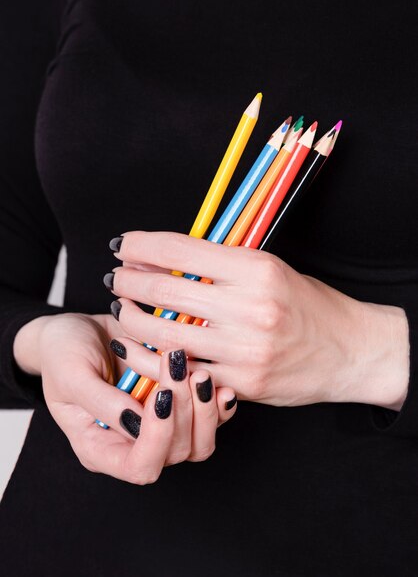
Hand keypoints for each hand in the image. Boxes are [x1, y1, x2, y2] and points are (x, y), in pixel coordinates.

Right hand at [13, 313, 236, 482]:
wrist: (79, 330)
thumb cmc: (64, 354)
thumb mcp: (71, 375)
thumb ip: (100, 402)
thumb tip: (136, 421)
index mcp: (101, 448)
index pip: (140, 466)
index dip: (157, 438)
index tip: (159, 395)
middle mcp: (134, 444)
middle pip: (176, 452)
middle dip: (183, 410)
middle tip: (177, 364)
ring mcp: (160, 426)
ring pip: (200, 440)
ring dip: (204, 406)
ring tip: (198, 370)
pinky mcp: (178, 405)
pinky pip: (209, 416)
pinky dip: (217, 400)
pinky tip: (216, 378)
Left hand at [107, 231, 409, 410]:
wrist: (349, 352)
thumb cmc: (308, 305)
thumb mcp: (271, 270)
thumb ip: (222, 265)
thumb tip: (164, 259)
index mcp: (257, 269)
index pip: (182, 250)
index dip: (143, 245)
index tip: (124, 245)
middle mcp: (250, 307)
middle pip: (166, 291)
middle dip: (129, 282)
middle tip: (115, 278)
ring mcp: (245, 349)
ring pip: (166, 333)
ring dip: (131, 320)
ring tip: (121, 310)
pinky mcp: (241, 382)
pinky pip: (181, 371)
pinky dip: (151, 358)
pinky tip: (137, 347)